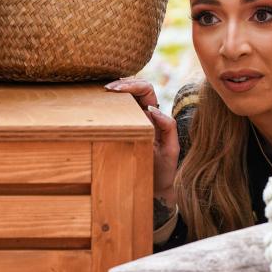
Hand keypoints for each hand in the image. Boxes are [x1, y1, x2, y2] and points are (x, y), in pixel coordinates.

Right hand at [105, 78, 179, 201]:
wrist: (157, 188)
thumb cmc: (163, 169)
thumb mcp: (171, 149)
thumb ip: (168, 127)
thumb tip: (151, 109)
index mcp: (156, 117)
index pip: (146, 90)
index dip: (132, 85)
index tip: (116, 90)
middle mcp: (146, 115)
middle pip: (136, 88)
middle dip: (122, 84)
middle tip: (106, 89)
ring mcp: (135, 122)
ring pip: (127, 96)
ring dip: (117, 89)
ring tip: (103, 91)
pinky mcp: (126, 130)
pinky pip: (119, 110)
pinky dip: (111, 102)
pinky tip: (100, 101)